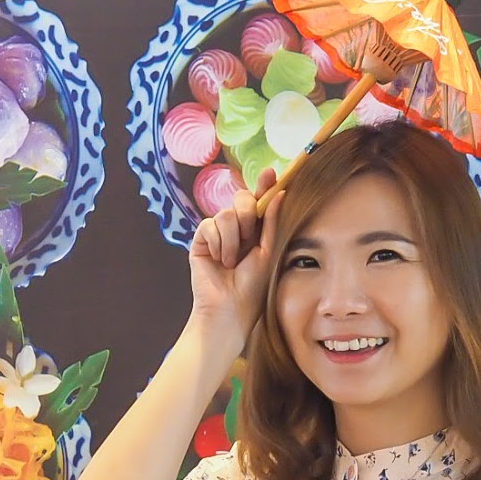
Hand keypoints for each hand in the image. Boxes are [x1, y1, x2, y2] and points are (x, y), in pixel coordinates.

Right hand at [187, 167, 282, 347]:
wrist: (231, 307)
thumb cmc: (253, 286)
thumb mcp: (268, 251)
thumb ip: (271, 222)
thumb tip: (280, 193)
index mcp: (255, 230)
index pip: (259, 200)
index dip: (265, 185)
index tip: (273, 172)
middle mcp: (236, 228)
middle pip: (241, 199)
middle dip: (248, 214)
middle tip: (249, 239)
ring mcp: (217, 232)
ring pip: (226, 213)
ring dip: (233, 239)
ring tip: (232, 261)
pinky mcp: (200, 239)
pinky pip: (209, 225)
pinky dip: (218, 244)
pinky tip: (219, 260)